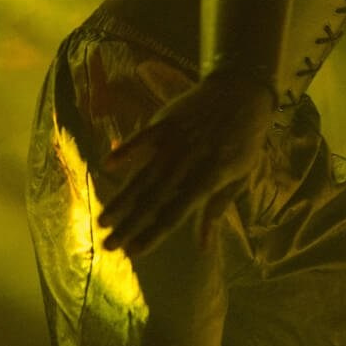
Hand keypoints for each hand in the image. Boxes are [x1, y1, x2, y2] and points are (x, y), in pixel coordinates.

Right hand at [95, 73, 271, 256]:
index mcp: (208, 177)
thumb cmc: (244, 142)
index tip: (134, 252)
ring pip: (142, 175)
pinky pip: (140, 138)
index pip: (175, 213)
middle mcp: (187, 161)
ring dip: (120, 199)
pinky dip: (124, 150)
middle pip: (153, 199)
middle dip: (129, 225)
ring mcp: (174, 140)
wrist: (241, 92)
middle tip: (108, 246)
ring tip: (102, 220)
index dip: (153, 234)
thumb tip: (204, 248)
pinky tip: (107, 165)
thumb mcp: (239, 177)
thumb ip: (216, 211)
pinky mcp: (164, 122)